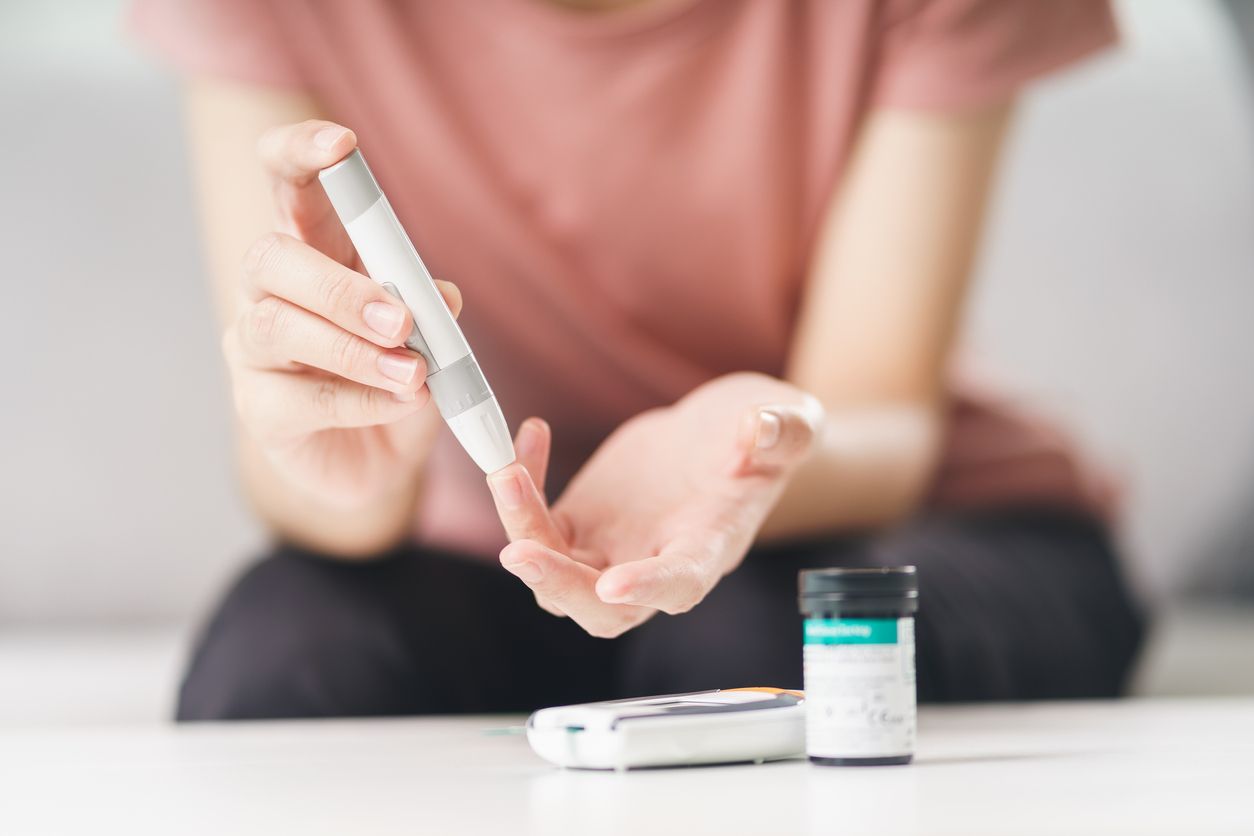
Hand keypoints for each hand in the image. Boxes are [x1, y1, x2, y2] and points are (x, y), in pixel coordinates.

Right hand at [222, 120, 461, 506]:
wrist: (378, 461)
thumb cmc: (397, 377)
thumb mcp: (427, 335)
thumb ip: (430, 308)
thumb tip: (442, 297)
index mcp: (314, 250)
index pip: (287, 182)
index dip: (301, 152)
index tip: (343, 144)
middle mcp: (271, 291)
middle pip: (270, 257)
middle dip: (338, 286)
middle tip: (401, 320)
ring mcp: (254, 350)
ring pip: (276, 328)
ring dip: (352, 350)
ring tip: (413, 372)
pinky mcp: (260, 409)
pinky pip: (301, 398)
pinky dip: (361, 401)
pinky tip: (401, 403)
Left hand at [487, 373, 821, 636]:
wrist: (725, 437)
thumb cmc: (762, 439)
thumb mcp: (789, 425)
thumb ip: (782, 431)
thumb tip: (758, 428)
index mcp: (709, 548)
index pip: (680, 584)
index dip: (649, 588)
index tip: (615, 584)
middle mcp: (654, 563)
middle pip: (599, 608)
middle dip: (557, 585)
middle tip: (519, 550)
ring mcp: (611, 549)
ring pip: (555, 574)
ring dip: (522, 532)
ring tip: (507, 472)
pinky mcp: (581, 524)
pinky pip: (537, 526)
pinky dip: (522, 491)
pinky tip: (532, 435)